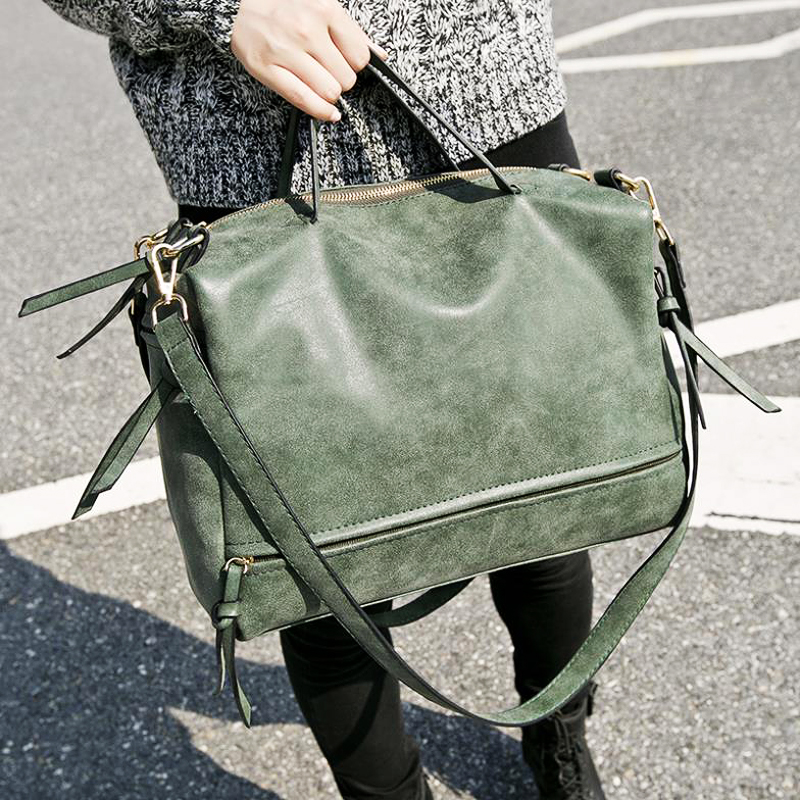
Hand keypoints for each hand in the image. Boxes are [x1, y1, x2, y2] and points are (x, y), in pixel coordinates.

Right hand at [230, 0, 388, 121]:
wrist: (237, 3)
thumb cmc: (282, 5)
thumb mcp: (320, 6)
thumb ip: (351, 31)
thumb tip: (380, 54)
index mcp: (324, 10)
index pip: (360, 56)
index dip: (355, 65)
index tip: (345, 64)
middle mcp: (306, 30)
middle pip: (346, 78)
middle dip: (342, 80)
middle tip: (329, 73)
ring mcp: (286, 50)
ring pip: (330, 92)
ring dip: (329, 94)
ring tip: (320, 83)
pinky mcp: (267, 68)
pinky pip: (303, 100)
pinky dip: (321, 111)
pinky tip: (328, 112)